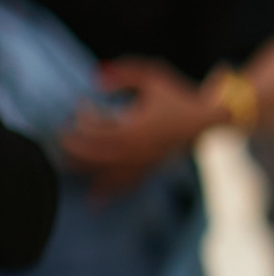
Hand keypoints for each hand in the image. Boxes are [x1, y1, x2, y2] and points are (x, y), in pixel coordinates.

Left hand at [59, 58, 221, 195]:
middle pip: (93, 154)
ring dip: (83, 169)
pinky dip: (109, 192)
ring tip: (65, 164)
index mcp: (134, 128)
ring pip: (105, 172)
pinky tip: (93, 203)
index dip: (82, 116)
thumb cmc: (180, 97)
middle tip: (61, 137)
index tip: (81, 102)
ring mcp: (143, 162)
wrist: (211, 121)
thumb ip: (126, 73)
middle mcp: (136, 150)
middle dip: (73, 146)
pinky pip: (126, 184)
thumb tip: (96, 80)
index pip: (95, 128)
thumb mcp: (154, 77)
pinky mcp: (150, 168)